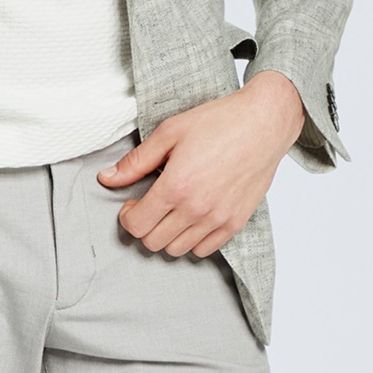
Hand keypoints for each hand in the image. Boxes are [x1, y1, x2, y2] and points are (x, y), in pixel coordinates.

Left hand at [95, 71, 303, 256]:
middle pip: (153, 242)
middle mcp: (196, 208)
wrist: (264, 123)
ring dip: (167, 235)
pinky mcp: (236, 222)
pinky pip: (204, 250)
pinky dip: (192, 240)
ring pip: (177, 250)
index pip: (136, 225)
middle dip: (144, 227)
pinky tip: (192, 218)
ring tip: (171, 212)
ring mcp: (218, 219)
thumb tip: (107, 179)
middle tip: (150, 206)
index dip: (128, 216)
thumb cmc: (220, 122)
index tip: (133, 203)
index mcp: (176, 186)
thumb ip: (136, 161)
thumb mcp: (170, 132)